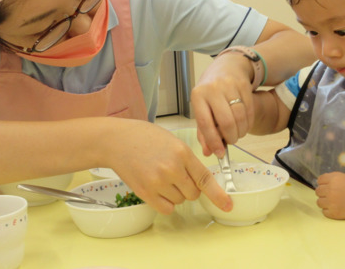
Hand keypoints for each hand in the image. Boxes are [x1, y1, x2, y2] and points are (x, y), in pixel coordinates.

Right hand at [107, 122, 231, 214]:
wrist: (117, 140)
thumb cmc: (145, 137)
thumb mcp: (172, 141)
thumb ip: (187, 159)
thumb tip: (200, 179)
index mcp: (182, 152)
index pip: (205, 178)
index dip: (218, 194)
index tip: (227, 205)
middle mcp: (172, 168)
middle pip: (193, 193)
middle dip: (189, 187)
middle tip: (175, 175)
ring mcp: (158, 182)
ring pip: (180, 200)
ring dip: (175, 194)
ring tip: (161, 177)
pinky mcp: (145, 192)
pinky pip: (166, 208)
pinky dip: (165, 202)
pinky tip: (157, 189)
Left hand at [191, 53, 255, 156]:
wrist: (226, 67)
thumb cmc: (211, 91)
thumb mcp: (202, 107)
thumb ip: (204, 131)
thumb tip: (208, 152)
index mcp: (198, 96)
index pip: (206, 123)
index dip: (213, 141)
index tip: (220, 153)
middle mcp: (213, 89)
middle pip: (226, 122)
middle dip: (231, 137)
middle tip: (231, 141)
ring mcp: (230, 85)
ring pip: (240, 117)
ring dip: (241, 132)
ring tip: (237, 134)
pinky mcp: (244, 85)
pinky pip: (249, 111)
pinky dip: (248, 123)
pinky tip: (244, 125)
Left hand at [315, 172, 344, 219]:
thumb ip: (335, 179)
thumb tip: (322, 182)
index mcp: (334, 178)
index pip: (320, 180)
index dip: (324, 183)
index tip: (329, 186)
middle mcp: (331, 189)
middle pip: (318, 191)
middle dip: (324, 192)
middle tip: (334, 195)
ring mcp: (331, 202)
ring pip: (319, 202)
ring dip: (325, 202)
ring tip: (335, 202)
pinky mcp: (334, 213)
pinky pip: (324, 212)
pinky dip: (329, 211)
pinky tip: (338, 208)